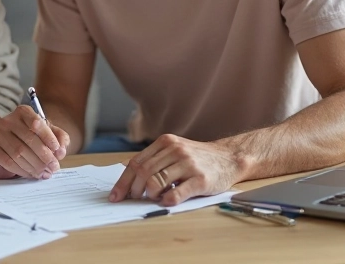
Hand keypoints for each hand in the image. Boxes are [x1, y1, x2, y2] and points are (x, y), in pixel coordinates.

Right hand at [0, 105, 68, 178]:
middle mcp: (8, 120)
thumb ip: (59, 139)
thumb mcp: (47, 136)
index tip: (58, 151)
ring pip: (19, 152)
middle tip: (54, 167)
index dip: (49, 137)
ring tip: (45, 173)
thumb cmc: (28, 141)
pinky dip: (22, 170)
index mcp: (23, 112)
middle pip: (29, 139)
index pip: (37, 122)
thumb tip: (61, 151)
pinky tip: (31, 175)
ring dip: (35, 166)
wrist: (3, 150)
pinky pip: (8, 161)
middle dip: (44, 156)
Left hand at [109, 134, 240, 206]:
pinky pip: (178, 192)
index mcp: (165, 143)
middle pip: (143, 172)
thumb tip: (127, 172)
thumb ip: (154, 159)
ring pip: (157, 181)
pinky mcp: (200, 179)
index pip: (136, 162)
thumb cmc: (198, 158)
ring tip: (153, 198)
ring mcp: (188, 164)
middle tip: (133, 200)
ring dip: (149, 195)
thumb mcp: (174, 151)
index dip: (123, 181)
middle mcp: (175, 150)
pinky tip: (165, 202)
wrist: (229, 158)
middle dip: (133, 190)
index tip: (115, 196)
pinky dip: (167, 199)